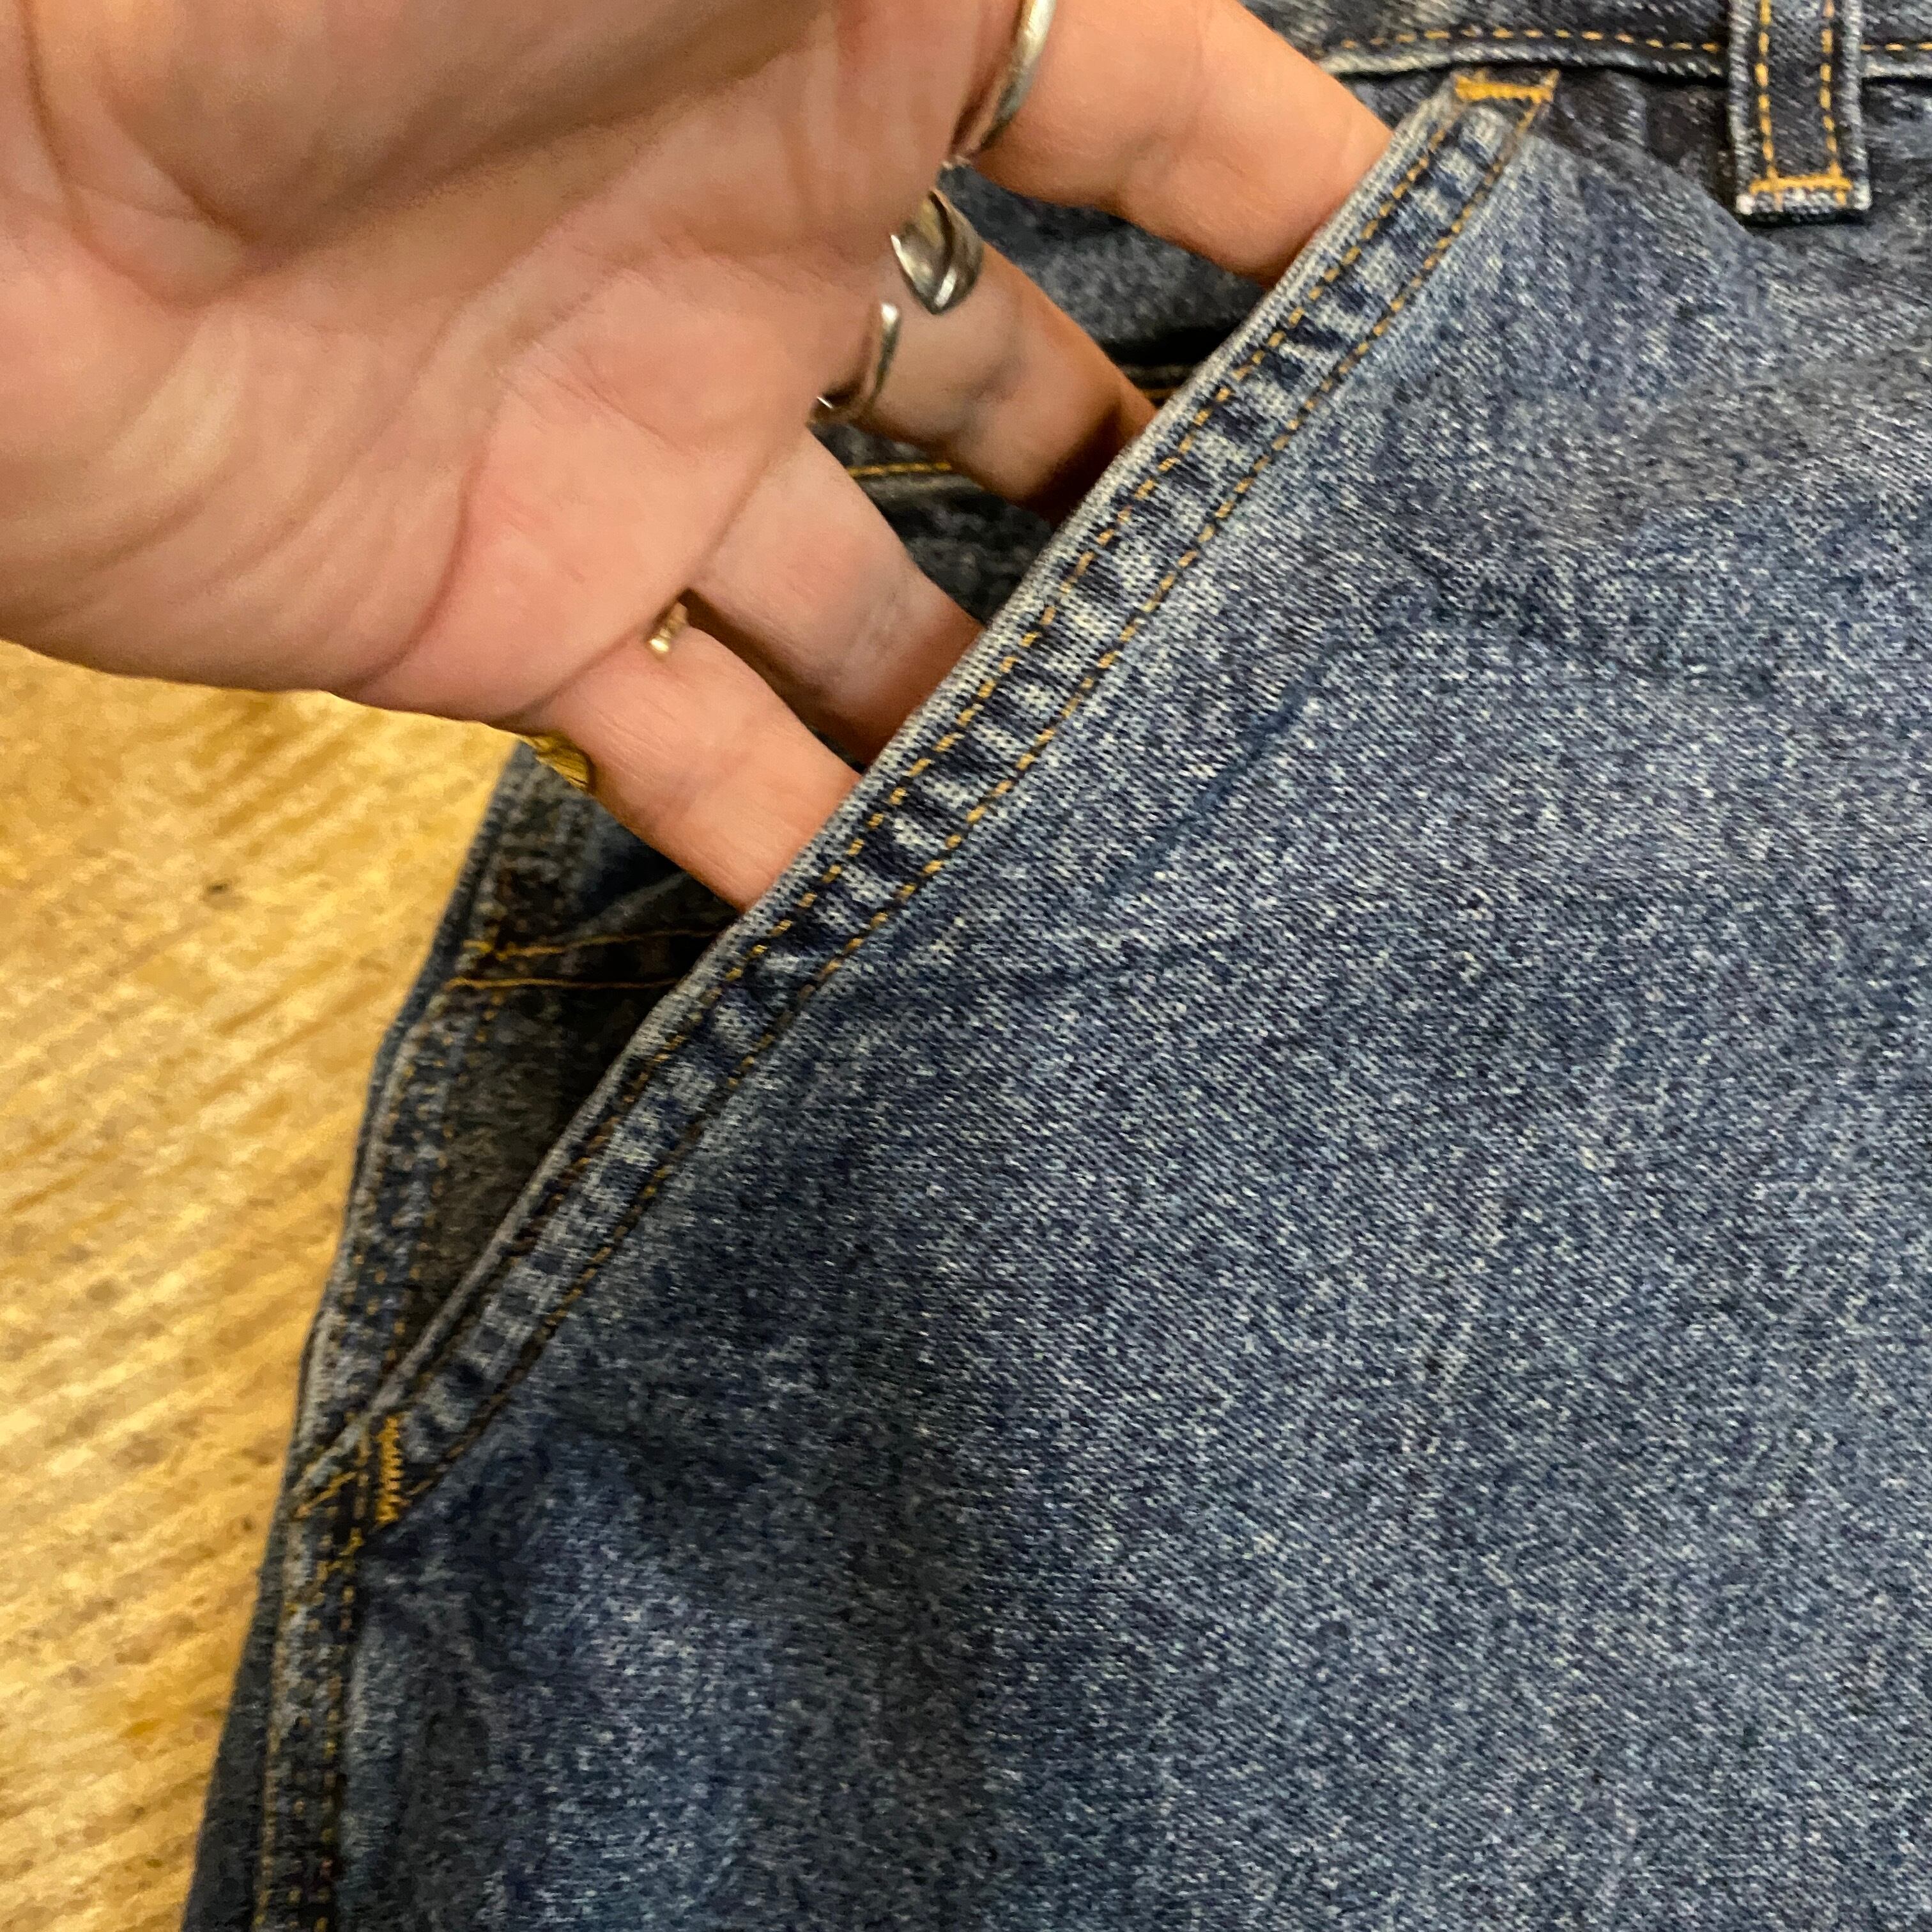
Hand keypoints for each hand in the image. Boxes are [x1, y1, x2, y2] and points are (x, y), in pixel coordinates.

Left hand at [1, 0, 1384, 903]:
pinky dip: (811, 846)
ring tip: (1174, 820)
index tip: (1455, 332)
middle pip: (1043, 406)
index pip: (1149, 110)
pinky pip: (715, 756)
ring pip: (902, 614)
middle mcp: (774, 245)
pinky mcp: (531, 612)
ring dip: (1018, 712)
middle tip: (1330, 641)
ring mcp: (656, 444)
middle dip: (1177, 509)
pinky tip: (930, 931)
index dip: (1305, 210)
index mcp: (850, 38)